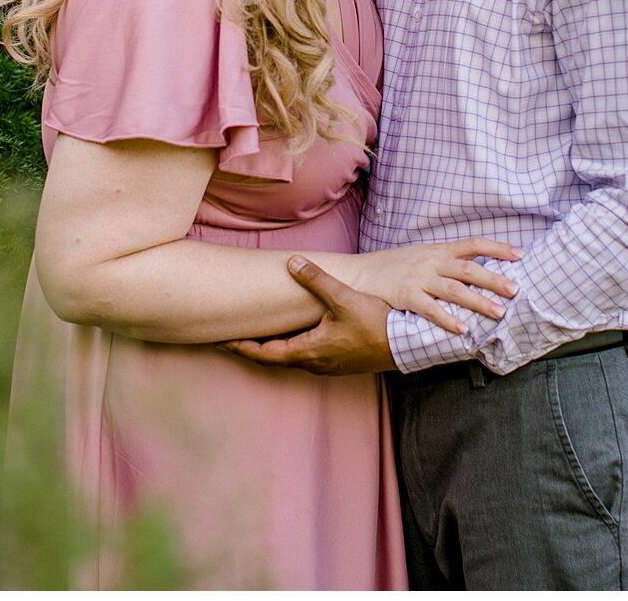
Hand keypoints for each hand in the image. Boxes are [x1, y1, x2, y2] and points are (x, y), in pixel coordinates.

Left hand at [222, 256, 395, 374]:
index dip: (241, 347)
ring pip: (291, 359)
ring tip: (257, 336)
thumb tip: (292, 262)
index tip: (221, 342)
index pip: (264, 353)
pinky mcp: (340, 362)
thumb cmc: (376, 325)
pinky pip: (306, 357)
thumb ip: (316, 280)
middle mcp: (315, 363)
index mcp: (309, 351)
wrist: (406, 345)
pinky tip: (294, 336)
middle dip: (252, 348)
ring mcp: (328, 365)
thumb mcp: (344, 299)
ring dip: (272, 349)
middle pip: (274, 358)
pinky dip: (291, 348)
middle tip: (231, 339)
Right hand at [350, 237, 519, 334]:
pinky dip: (447, 319)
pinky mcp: (406, 296)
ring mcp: (419, 279)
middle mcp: (431, 262)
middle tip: (516, 289)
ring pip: (454, 290)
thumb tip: (476, 268)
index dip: (497, 249)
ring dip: (478, 301)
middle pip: (469, 269)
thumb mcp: (421, 256)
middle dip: (494, 279)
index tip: (519, 256)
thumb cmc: (393, 267)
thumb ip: (446, 262)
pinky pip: (430, 309)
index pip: (473, 244)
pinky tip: (462, 329)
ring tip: (498, 312)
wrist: (359, 273)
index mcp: (438, 250)